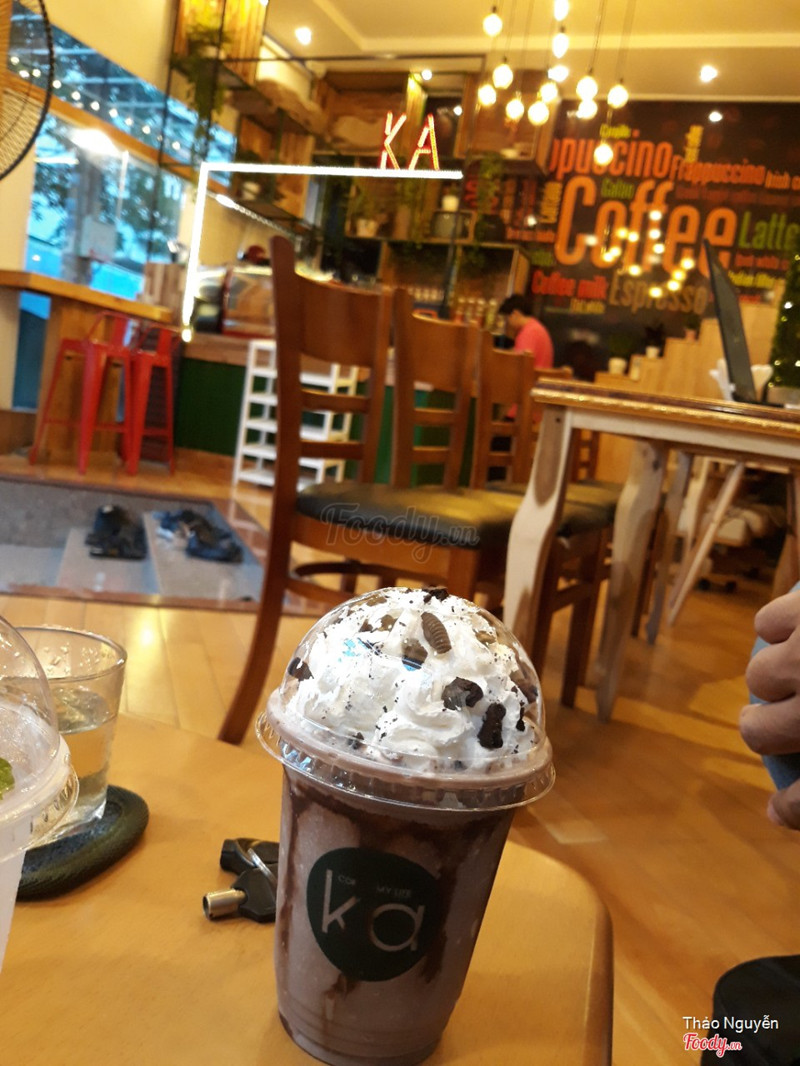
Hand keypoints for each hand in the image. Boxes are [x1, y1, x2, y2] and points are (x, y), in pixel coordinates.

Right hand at [741, 588, 799, 828]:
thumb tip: (777, 815)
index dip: (792, 810)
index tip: (780, 811)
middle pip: (761, 732)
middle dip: (762, 730)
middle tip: (773, 720)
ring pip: (762, 676)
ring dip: (774, 676)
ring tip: (793, 668)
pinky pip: (768, 623)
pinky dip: (776, 626)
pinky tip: (794, 628)